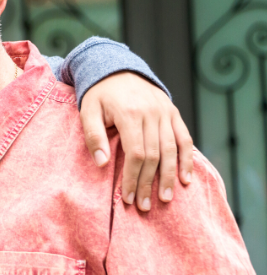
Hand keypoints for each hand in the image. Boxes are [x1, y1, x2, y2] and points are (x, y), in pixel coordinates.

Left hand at [80, 72, 193, 211]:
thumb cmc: (99, 94)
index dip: (133, 178)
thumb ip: (93, 136)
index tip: (127, 197)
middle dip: (149, 183)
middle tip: (143, 206)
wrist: (116, 69)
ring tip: (165, 198)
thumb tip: (102, 164)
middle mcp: (152, 113)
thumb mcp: (88, 111)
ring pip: (172, 149)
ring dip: (170, 177)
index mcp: (129, 113)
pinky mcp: (173, 112)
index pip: (136, 153)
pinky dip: (186, 159)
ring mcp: (165, 112)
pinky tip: (185, 178)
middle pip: (155, 155)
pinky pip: (185, 138)